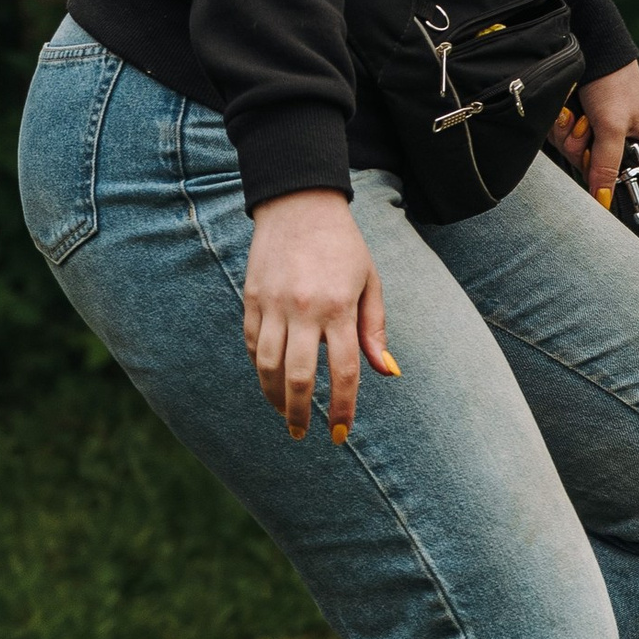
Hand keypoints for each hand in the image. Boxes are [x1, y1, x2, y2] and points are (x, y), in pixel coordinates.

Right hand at [242, 189, 396, 444]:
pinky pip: (251, 344)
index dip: (343, 407)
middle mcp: (304, 309)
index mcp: (339, 307)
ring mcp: (273, 304)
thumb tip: (386, 372)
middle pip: (299, 377)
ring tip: (285, 414)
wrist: (299, 204)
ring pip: (267, 366)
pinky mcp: (251, 299)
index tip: (340, 433)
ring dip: (274, 398)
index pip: (344, 371)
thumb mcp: (369, 282)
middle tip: (303, 433)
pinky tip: (269, 381)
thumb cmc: (344, 247)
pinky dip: (259, 369)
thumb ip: (374, 329)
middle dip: (301, 413)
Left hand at [552, 60, 638, 205]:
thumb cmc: (613, 84)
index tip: (592, 152)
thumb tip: (604, 202)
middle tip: (585, 122)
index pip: (615, 177)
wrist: (592, 45)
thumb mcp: (612, 127)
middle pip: (586, 164)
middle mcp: (618, 139)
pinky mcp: (576, 118)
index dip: (598, 169)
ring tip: (576, 109)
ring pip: (569, 150)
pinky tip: (566, 105)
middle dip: (578, 144)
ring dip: (566, 131)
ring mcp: (594, 129)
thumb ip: (606, 166)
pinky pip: (560, 134)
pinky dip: (559, 120)